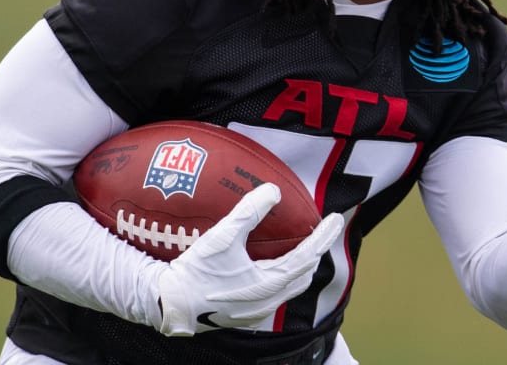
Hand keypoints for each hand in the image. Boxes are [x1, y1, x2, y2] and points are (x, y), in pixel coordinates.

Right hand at [156, 183, 343, 335]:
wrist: (170, 305)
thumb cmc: (196, 272)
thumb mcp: (222, 237)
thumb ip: (249, 212)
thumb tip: (273, 190)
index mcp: (269, 283)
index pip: (308, 256)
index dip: (324, 236)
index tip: (336, 219)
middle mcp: (268, 301)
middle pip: (303, 274)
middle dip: (315, 252)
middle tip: (321, 231)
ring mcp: (256, 312)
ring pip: (290, 287)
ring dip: (299, 266)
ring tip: (300, 246)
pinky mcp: (244, 315)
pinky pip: (273, 295)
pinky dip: (281, 278)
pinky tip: (269, 266)